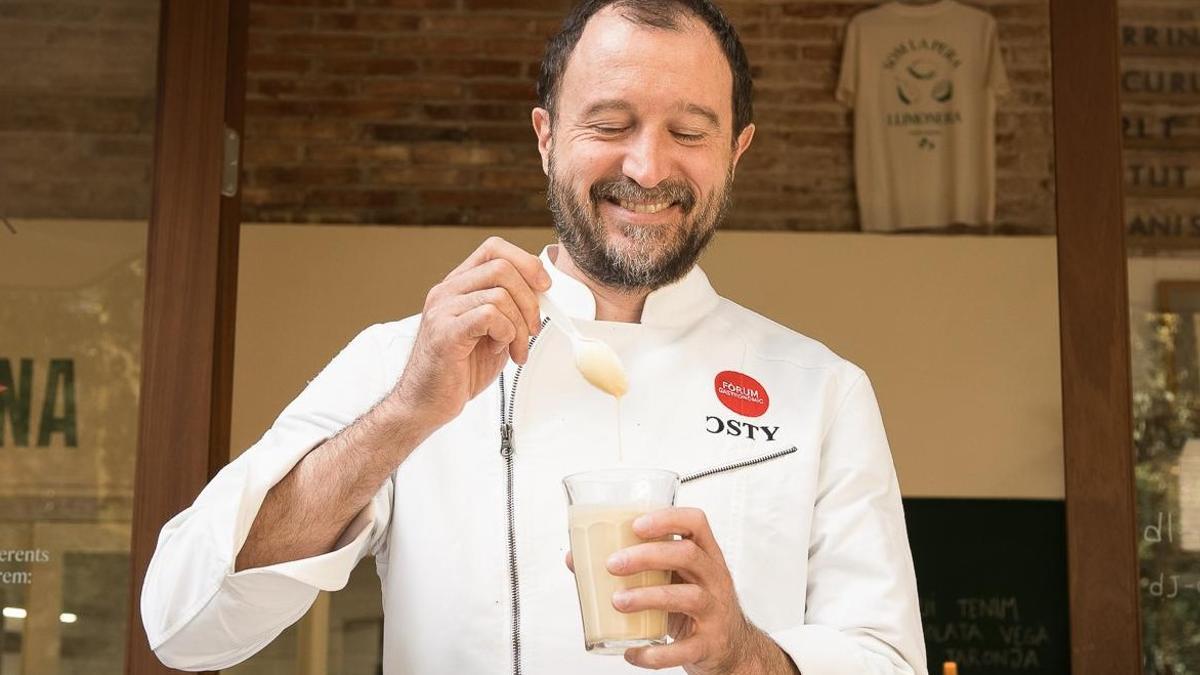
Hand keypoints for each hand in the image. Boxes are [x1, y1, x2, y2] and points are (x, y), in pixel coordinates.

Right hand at [389, 237, 549, 428]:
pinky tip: (499, 349)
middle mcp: (447, 292)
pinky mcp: (445, 332)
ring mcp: (443, 310)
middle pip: (502, 267)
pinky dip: (506, 333)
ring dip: (519, 325)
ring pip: (500, 294)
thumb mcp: (492, 332)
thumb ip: (510, 309)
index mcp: (458, 286)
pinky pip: (489, 316)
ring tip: (515, 348)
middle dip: (530, 299)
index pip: (494, 248)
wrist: (427, 403)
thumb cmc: (458, 370)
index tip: (544, 285)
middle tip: (531, 328)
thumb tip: (541, 293)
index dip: (525, 261)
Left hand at [567, 508, 797, 674]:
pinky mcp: (710, 644)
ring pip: (688, 597)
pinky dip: (655, 653)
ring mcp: (716, 611)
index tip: (636, 525)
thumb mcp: (671, 579)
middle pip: (687, 555)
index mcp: (705, 555)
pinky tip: (632, 651)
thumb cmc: (692, 605)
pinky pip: (684, 649)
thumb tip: (575, 559)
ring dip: (648, 597)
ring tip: (618, 601)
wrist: (731, 647)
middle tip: (612, 564)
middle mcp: (715, 579)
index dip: (667, 519)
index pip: (696, 522)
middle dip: (647, 556)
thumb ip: (634, 567)